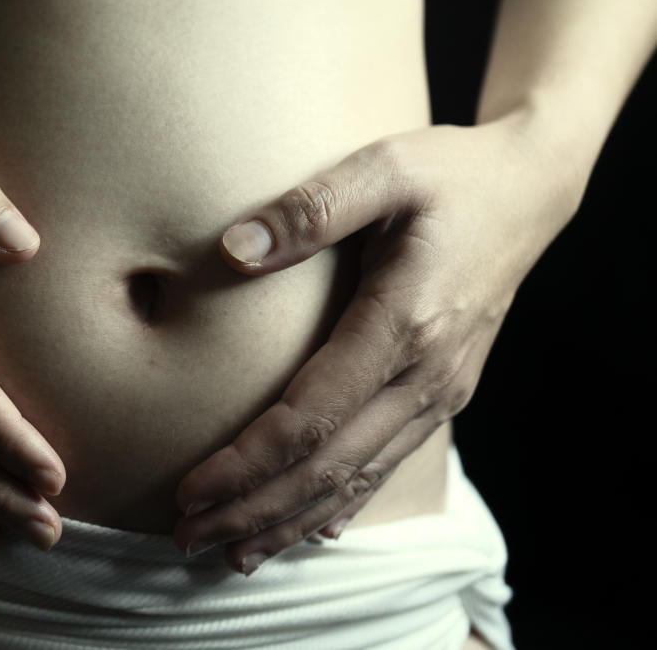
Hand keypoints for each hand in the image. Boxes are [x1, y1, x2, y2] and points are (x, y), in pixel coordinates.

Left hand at [172, 114, 579, 573]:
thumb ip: (310, 209)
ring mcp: (440, 390)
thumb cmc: (452, 174)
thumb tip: (233, 249)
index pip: (310, 417)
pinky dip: (343, 503)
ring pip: (358, 477)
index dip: (247, 463)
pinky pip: (387, 462)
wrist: (531, 191)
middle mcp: (425, 374)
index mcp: (402, 323)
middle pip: (329, 466)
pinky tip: (310, 529)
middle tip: (189, 540)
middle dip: (256, 509)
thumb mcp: (385, 167)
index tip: (190, 490)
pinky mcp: (443, 391)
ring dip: (292, 519)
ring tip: (234, 552)